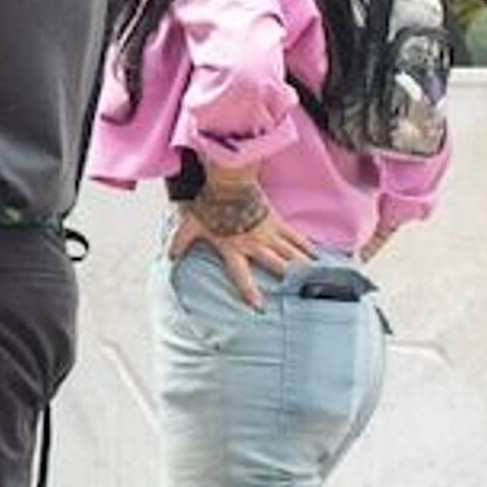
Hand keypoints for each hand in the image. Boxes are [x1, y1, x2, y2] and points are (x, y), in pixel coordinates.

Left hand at [171, 175, 310, 304]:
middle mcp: (254, 244)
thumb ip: (180, 241)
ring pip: (290, 254)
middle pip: (275, 265)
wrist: (227, 179)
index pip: (242, 276)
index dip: (250, 292)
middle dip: (288, 280)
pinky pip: (295, 237)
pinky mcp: (276, 221)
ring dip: (302, 267)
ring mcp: (268, 233)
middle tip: (301, 294)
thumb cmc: (209, 203)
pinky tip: (318, 256)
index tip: (259, 307)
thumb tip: (169, 257)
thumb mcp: (191, 224)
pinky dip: (307, 247)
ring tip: (317, 281)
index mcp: (234, 249)